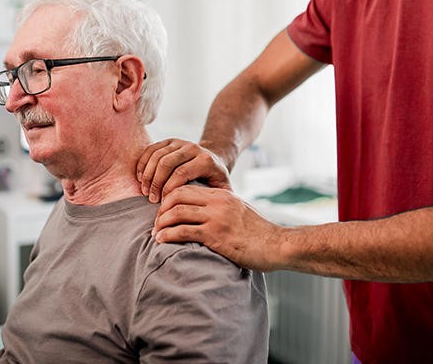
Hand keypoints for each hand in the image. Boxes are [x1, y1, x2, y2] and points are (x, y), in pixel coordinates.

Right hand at [137, 139, 230, 202]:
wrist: (215, 159)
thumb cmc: (216, 180)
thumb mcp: (223, 189)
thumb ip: (218, 200)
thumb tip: (208, 217)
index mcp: (205, 160)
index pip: (181, 173)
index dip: (168, 189)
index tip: (163, 203)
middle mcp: (193, 148)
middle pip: (166, 164)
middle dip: (155, 183)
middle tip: (151, 199)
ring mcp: (181, 142)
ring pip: (157, 156)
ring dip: (147, 175)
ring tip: (145, 191)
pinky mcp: (170, 141)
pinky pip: (151, 149)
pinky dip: (143, 164)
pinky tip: (140, 178)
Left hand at [152, 185, 283, 272]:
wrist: (277, 244)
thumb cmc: (259, 232)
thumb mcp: (240, 211)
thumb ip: (222, 208)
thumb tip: (205, 213)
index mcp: (222, 195)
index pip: (186, 188)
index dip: (169, 198)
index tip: (163, 211)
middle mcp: (217, 202)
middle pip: (177, 196)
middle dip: (161, 209)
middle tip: (156, 223)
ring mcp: (216, 218)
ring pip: (177, 213)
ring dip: (161, 224)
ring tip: (156, 234)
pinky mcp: (215, 235)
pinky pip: (183, 232)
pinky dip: (168, 236)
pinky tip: (162, 241)